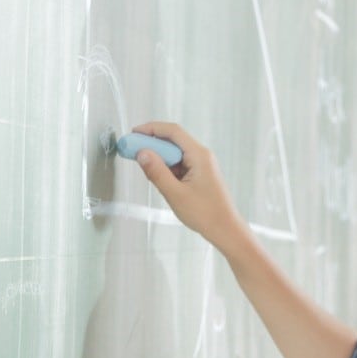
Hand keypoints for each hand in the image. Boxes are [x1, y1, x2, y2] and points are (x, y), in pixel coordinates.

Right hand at [131, 121, 245, 245]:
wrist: (224, 229)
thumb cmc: (205, 213)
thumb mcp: (175, 193)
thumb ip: (157, 172)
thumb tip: (142, 153)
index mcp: (199, 155)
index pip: (173, 131)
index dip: (152, 129)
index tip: (134, 134)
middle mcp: (202, 155)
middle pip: (173, 141)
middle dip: (152, 144)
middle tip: (132, 151)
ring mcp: (202, 164)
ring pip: (175, 154)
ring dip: (159, 157)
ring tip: (143, 167)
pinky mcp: (200, 174)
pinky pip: (180, 164)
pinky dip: (167, 168)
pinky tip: (158, 178)